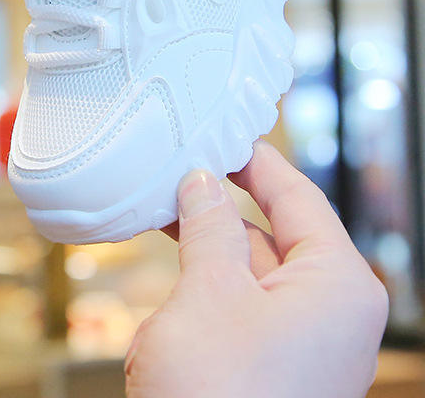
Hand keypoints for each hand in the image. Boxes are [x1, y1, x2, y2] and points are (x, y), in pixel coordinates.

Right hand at [125, 141, 388, 397]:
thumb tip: (201, 182)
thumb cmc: (220, 392)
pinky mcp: (270, 363)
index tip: (222, 132)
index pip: (298, 197)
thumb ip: (208, 227)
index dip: (257, 161)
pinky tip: (174, 255)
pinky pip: (240, 300)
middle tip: (181, 164)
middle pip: (277, 230)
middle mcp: (328, 310)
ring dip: (210, 237)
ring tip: (166, 204)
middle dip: (225, 199)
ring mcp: (299, 340)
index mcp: (336, 284)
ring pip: (253, 266)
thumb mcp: (210, 290)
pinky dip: (208, 274)